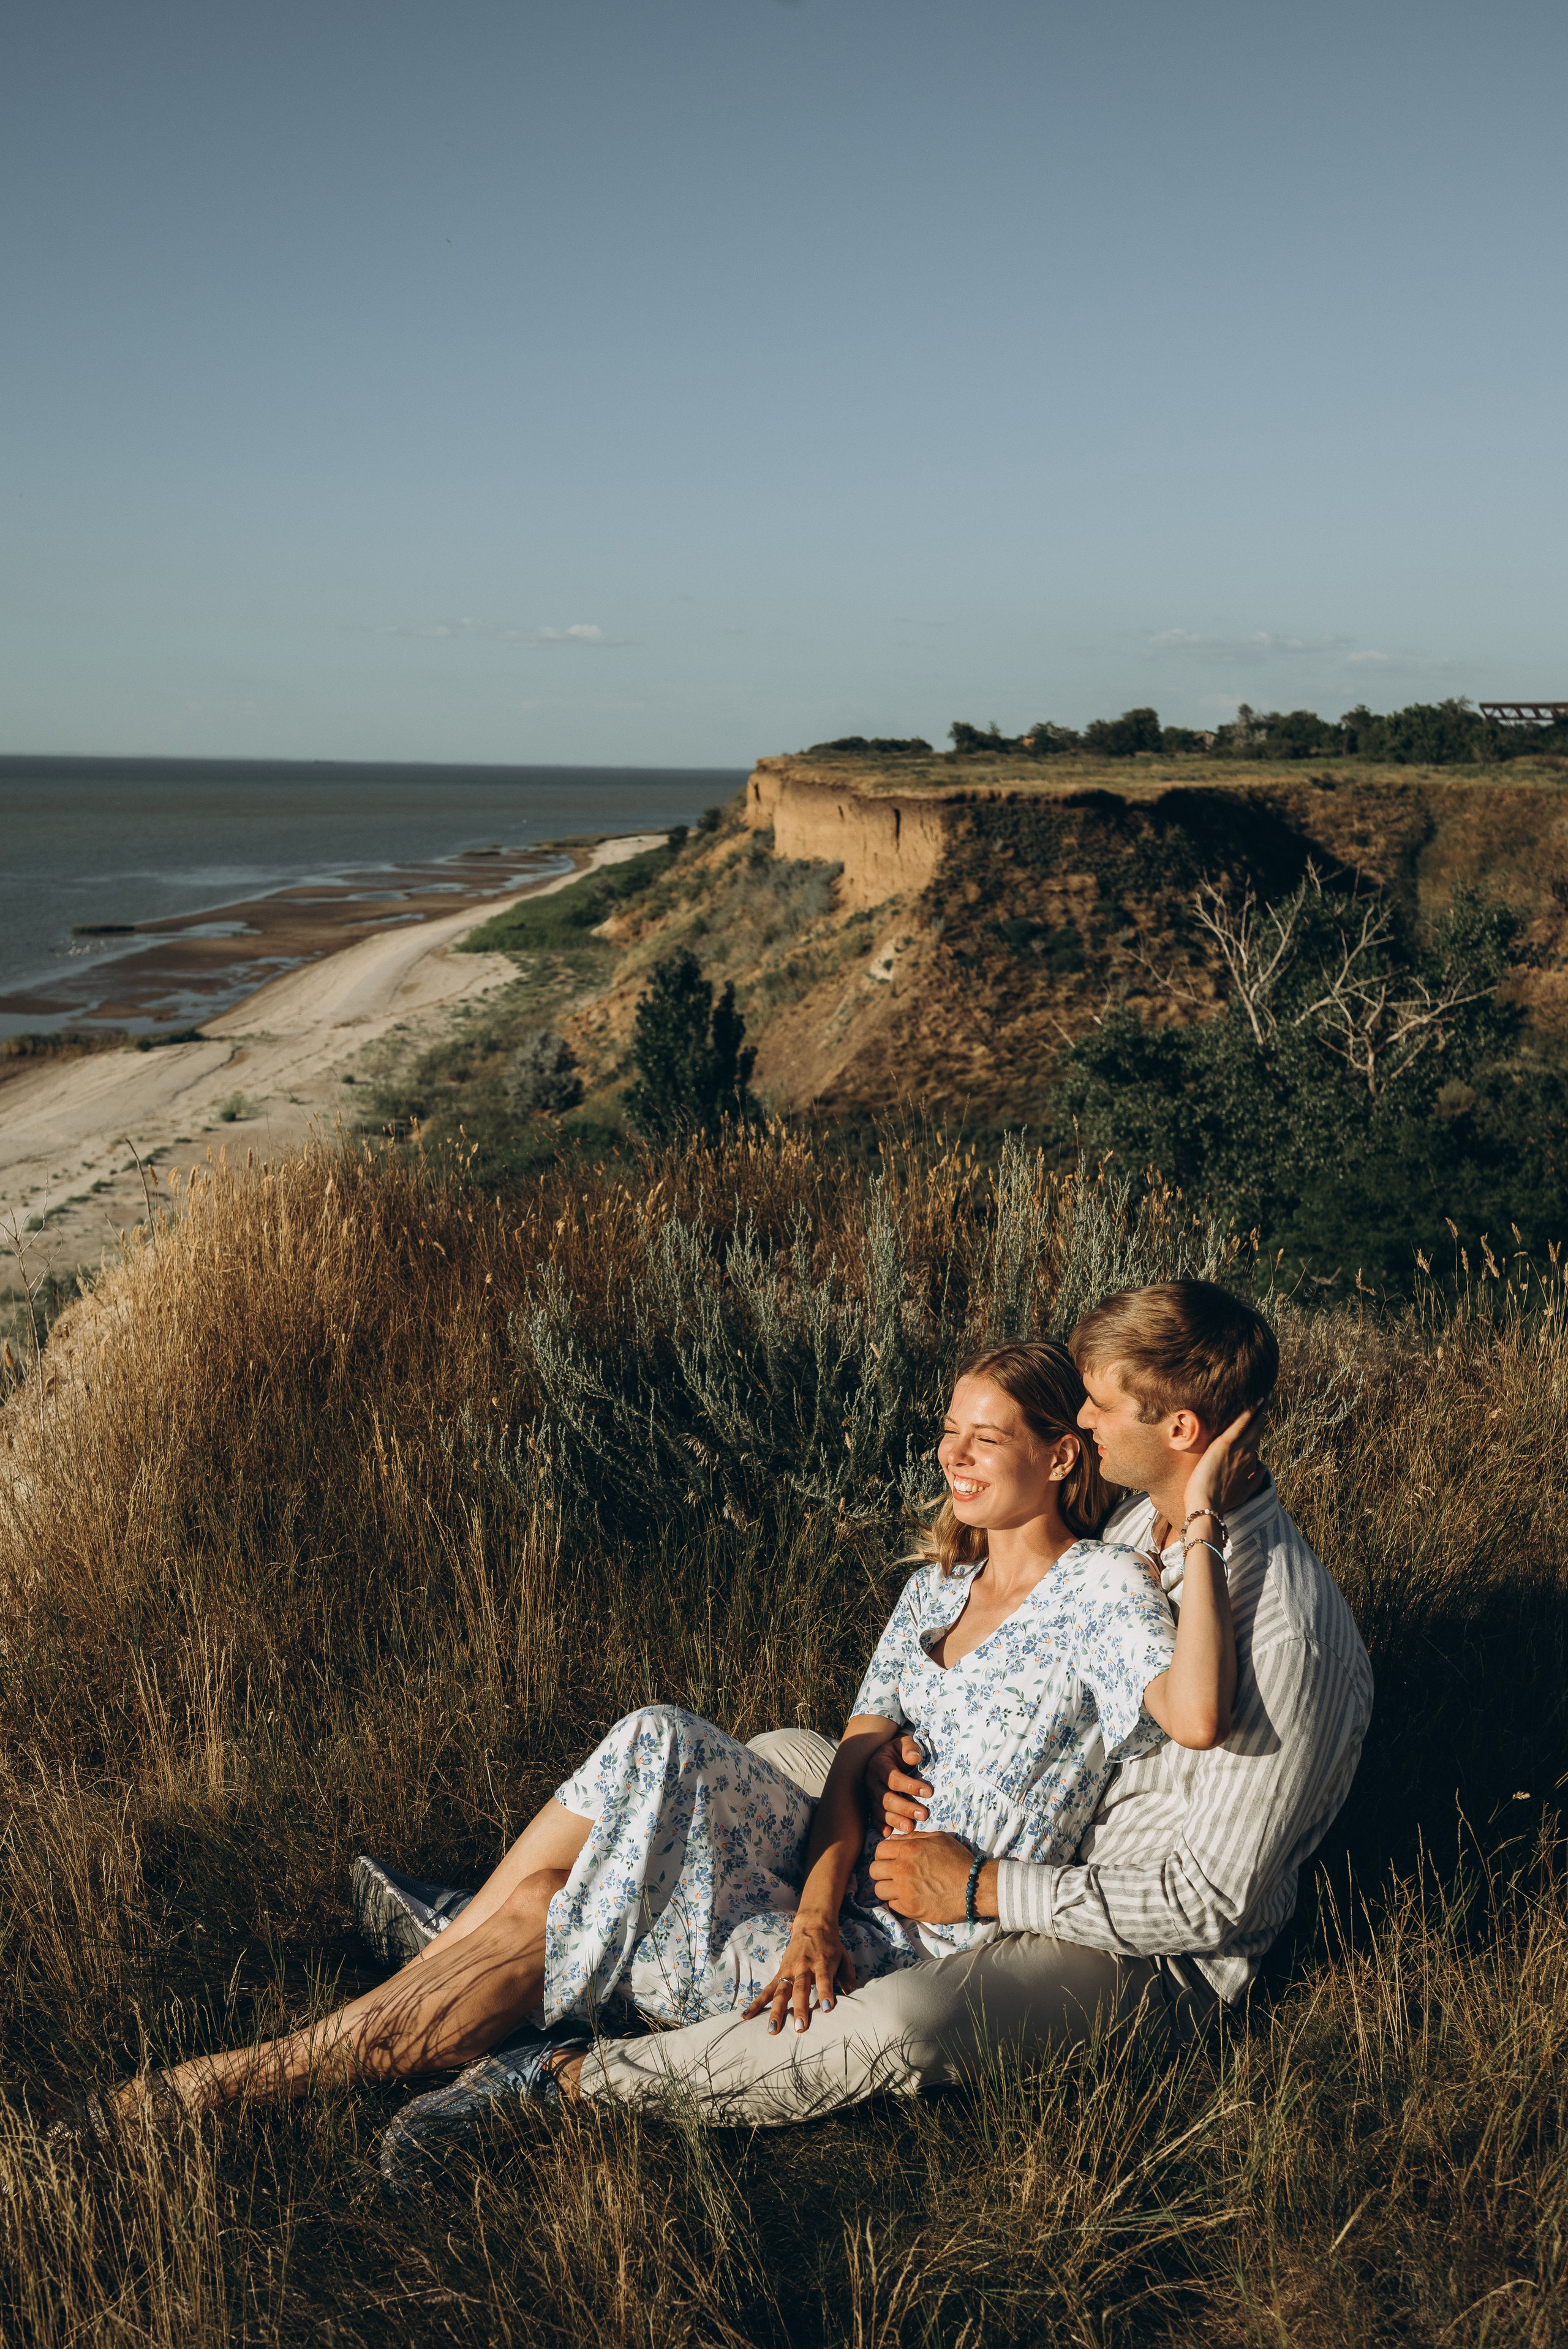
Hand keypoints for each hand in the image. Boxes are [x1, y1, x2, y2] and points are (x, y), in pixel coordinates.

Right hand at [743, 1911, 856, 2035]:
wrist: (812, 1924)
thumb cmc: (830, 1946)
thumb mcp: (843, 1957)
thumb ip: (847, 1976)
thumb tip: (852, 1994)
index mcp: (822, 1962)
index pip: (824, 1979)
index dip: (825, 1993)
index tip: (827, 2009)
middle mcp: (804, 1966)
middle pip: (800, 1988)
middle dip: (799, 2008)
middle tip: (800, 2028)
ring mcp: (789, 1970)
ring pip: (780, 1991)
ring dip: (775, 2010)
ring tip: (772, 2030)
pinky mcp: (780, 1973)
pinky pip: (767, 1989)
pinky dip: (757, 2003)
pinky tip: (747, 2016)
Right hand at [865, 1734, 931, 1834]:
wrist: (888, 1755)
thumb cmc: (900, 1751)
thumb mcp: (904, 1743)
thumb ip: (910, 1748)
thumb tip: (915, 1758)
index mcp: (879, 1765)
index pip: (893, 1778)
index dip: (910, 1786)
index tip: (929, 1792)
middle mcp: (872, 1781)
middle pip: (886, 1798)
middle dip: (905, 1808)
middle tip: (923, 1815)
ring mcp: (871, 1795)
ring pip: (880, 1811)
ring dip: (896, 1820)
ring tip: (911, 1828)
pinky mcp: (872, 1805)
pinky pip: (874, 1818)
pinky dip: (880, 1826)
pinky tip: (889, 1833)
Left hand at [867, 1831, 989, 1924]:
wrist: (974, 1886)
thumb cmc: (958, 1860)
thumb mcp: (938, 1839)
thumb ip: (914, 1837)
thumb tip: (894, 1839)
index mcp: (908, 1849)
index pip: (879, 1850)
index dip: (884, 1855)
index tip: (892, 1860)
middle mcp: (902, 1869)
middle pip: (874, 1870)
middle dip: (882, 1871)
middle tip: (893, 1875)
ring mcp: (904, 1890)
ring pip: (879, 1890)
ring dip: (887, 1888)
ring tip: (900, 1888)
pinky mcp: (910, 1909)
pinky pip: (892, 1906)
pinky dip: (898, 1903)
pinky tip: (909, 1899)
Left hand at [1184, 1407, 1264, 1532]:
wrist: (1207, 1506)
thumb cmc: (1220, 1501)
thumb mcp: (1243, 1493)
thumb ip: (1255, 1481)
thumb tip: (1263, 1468)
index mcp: (1250, 1464)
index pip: (1255, 1442)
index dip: (1257, 1430)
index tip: (1261, 1418)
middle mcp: (1248, 1455)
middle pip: (1257, 1431)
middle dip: (1263, 1415)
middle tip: (1268, 1399)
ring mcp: (1238, 1449)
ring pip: (1252, 1425)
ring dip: (1259, 1410)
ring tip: (1265, 1396)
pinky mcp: (1225, 1444)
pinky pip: (1240, 1425)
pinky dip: (1248, 1413)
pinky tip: (1255, 1402)